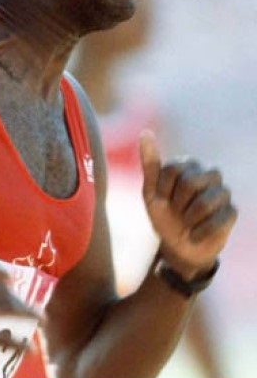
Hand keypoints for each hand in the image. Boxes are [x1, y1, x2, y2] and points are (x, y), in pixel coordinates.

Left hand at [139, 130, 237, 278]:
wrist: (177, 245)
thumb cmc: (163, 214)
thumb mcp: (150, 192)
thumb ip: (150, 163)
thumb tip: (145, 132)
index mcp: (189, 164)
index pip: (172, 169)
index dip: (162, 190)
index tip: (161, 199)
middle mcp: (210, 173)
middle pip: (189, 183)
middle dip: (176, 204)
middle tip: (176, 212)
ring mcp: (223, 192)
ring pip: (204, 203)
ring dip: (188, 219)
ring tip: (186, 222)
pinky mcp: (231, 212)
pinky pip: (217, 221)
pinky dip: (200, 232)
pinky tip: (196, 233)